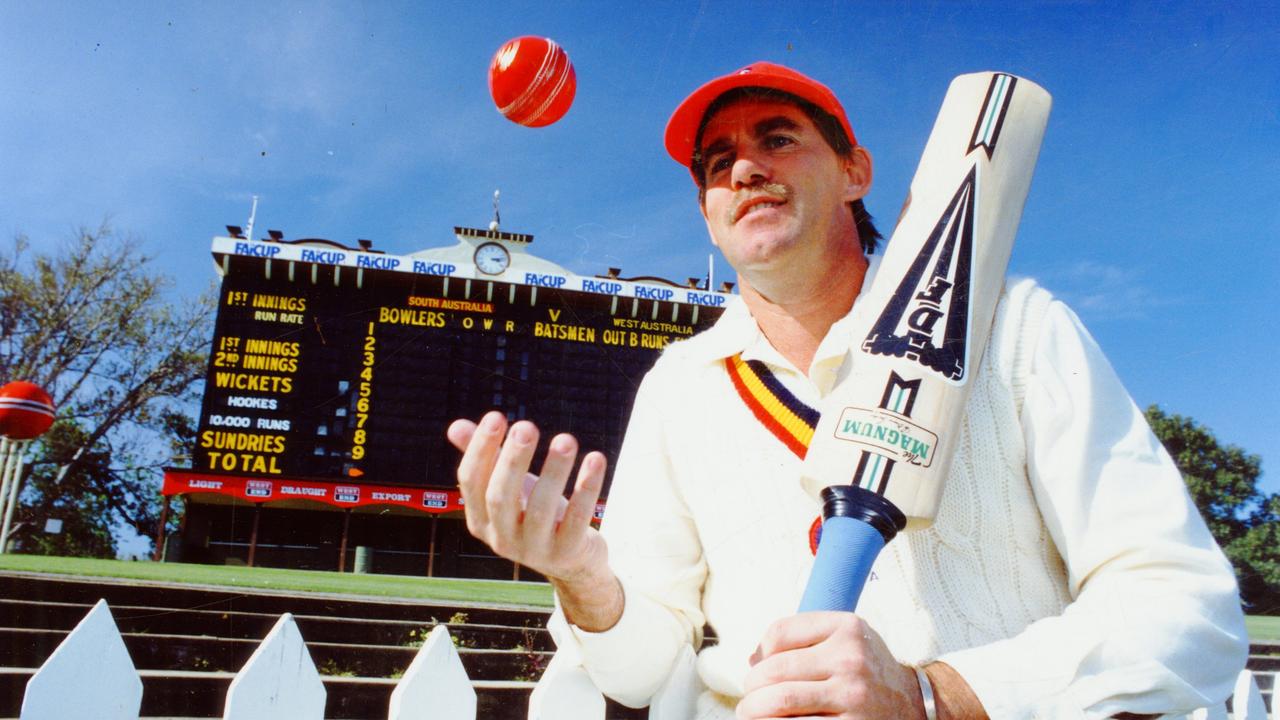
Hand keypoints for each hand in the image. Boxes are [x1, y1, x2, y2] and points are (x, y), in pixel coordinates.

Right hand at [447, 411, 609, 585]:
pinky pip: (577, 519)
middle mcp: (502, 538)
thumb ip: (487, 459)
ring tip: (566, 439)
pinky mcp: (567, 553)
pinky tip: (595, 458)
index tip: (496, 416)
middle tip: (526, 426)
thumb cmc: (535, 515)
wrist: (572, 562)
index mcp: (480, 519)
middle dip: (513, 460)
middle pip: (500, 497)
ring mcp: (534, 550)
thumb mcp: (510, 489)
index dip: (480, 449)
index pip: (471, 482)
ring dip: (554, 470)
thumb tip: (455, 426)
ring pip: (540, 509)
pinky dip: (586, 488)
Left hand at [737, 612, 922, 719]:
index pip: (779, 634)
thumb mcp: (843, 637)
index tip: (757, 667)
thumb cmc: (866, 668)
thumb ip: (800, 638)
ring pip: (781, 701)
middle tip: (748, 699)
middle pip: (774, 670)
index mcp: (846, 627)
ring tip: (751, 713)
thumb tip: (751, 660)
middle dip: (751, 688)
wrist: (912, 702)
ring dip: (755, 710)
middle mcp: (851, 659)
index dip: (759, 653)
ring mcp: (853, 695)